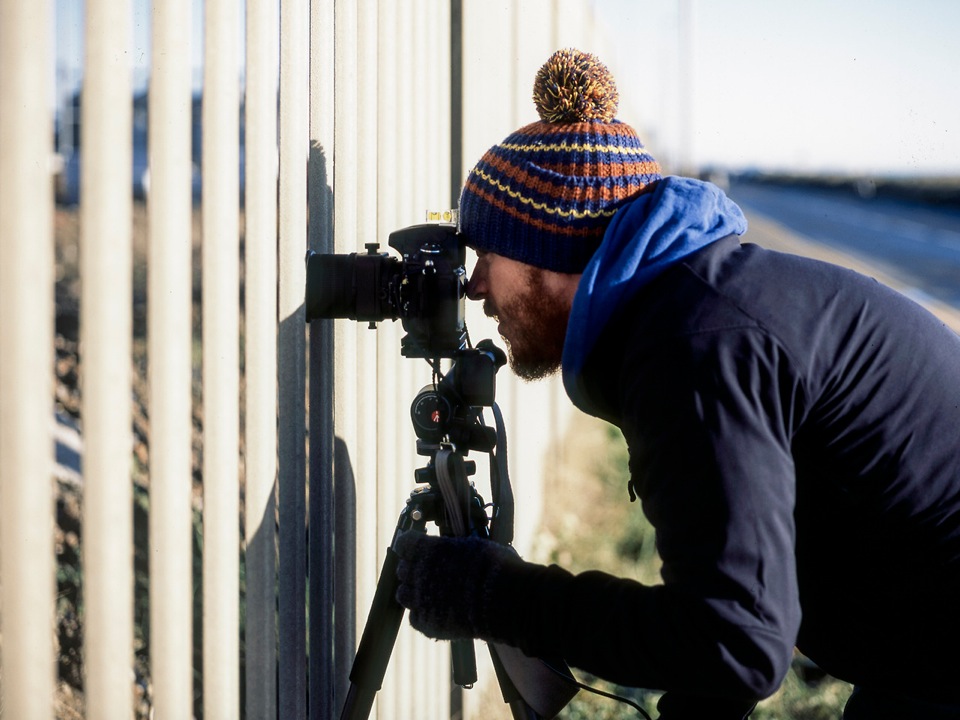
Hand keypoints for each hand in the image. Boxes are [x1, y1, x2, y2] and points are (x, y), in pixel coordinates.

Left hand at [394, 531, 520, 641]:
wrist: (505, 600)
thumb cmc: (495, 567)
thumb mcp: (473, 545)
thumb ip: (452, 547)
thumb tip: (450, 548)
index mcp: (428, 549)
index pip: (403, 544)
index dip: (411, 548)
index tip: (419, 550)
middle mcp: (418, 573)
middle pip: (402, 570)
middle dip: (414, 571)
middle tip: (431, 574)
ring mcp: (420, 600)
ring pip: (403, 595)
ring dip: (414, 593)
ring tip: (433, 595)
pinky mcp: (427, 623)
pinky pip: (415, 618)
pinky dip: (424, 616)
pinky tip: (440, 613)